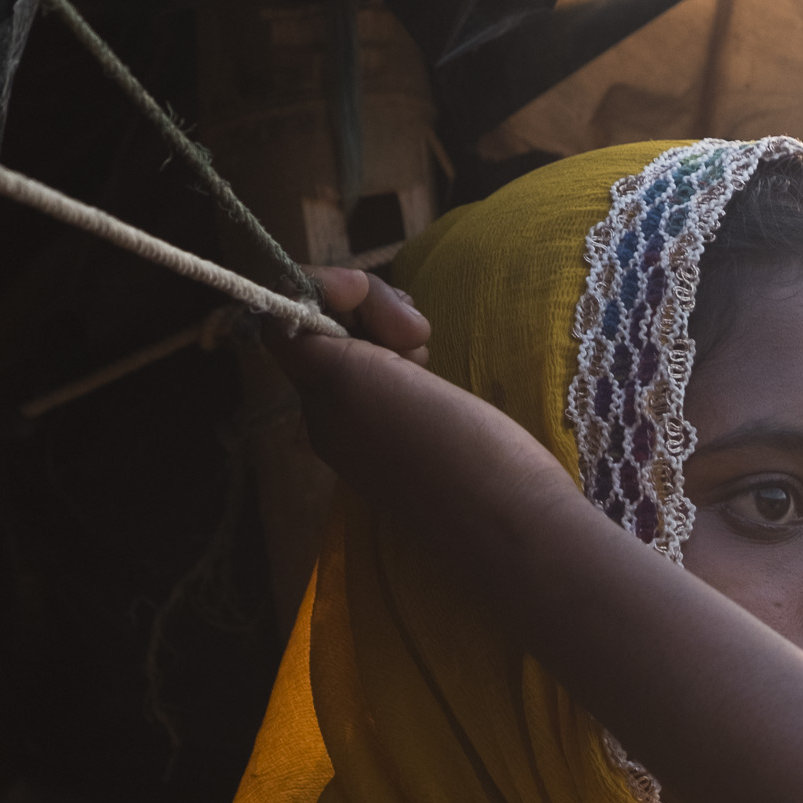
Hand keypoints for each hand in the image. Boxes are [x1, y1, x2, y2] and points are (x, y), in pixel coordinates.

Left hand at [269, 266, 434, 465]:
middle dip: (368, 306)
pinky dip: (413, 350)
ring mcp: (384, 422)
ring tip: (426, 343)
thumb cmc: (439, 448)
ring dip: (396, 326)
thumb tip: (286, 310)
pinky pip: (400, 369)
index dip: (320, 289)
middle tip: (416, 328)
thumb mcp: (350, 385)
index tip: (362, 286)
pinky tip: (435, 363)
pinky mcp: (427, 427)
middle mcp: (340, 415)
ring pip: (369, 344)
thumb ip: (303, 344)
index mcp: (316, 406)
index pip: (289, 324)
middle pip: (331, 329)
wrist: (517, 517)